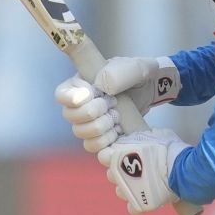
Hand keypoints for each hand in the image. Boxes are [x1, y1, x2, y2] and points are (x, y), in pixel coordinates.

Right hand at [55, 57, 178, 154]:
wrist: (152, 90)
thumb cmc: (138, 75)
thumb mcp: (134, 67)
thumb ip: (118, 72)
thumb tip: (100, 86)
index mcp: (81, 84)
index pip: (62, 94)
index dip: (71, 98)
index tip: (91, 94)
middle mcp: (80, 105)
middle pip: (70, 116)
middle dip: (93, 112)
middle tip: (113, 103)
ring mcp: (89, 123)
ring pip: (80, 133)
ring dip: (101, 127)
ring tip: (117, 117)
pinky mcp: (101, 137)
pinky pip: (92, 147)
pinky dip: (105, 141)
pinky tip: (118, 131)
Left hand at [98, 129, 189, 214]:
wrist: (183, 168)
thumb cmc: (169, 149)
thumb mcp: (156, 134)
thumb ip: (143, 138)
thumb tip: (145, 136)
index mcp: (118, 155)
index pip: (103, 156)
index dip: (113, 155)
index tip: (125, 154)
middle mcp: (119, 174)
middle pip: (112, 174)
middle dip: (122, 171)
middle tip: (139, 168)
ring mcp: (128, 191)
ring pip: (120, 191)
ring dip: (129, 188)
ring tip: (145, 183)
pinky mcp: (140, 204)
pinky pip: (133, 208)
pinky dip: (138, 205)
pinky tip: (147, 198)